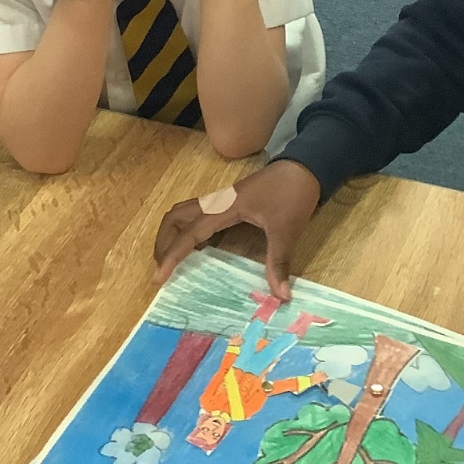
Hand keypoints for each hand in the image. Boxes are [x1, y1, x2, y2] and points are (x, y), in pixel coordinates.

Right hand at [153, 160, 321, 298]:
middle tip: (161, 268)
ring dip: (172, 233)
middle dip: (163, 241)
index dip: (171, 256)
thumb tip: (282, 296)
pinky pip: (197, 213)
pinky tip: (195, 247)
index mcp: (224, 208)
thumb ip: (279, 263)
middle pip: (175, 217)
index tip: (158, 277)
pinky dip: (187, 228)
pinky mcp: (229, 200)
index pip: (189, 234)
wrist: (305, 166)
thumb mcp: (287, 231)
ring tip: (170, 259)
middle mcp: (217, 202)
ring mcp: (221, 199)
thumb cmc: (293, 195)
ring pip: (183, 211)